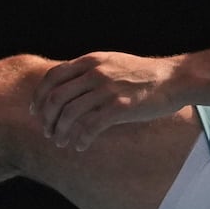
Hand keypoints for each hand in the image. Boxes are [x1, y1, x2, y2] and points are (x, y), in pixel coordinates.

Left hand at [30, 52, 184, 150]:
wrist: (173, 79)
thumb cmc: (142, 75)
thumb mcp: (111, 63)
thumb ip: (89, 72)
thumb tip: (67, 89)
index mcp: (91, 61)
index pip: (52, 77)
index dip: (39, 96)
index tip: (36, 112)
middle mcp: (95, 73)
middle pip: (56, 97)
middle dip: (47, 118)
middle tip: (47, 132)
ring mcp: (107, 89)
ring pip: (70, 114)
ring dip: (60, 131)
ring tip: (61, 142)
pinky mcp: (120, 107)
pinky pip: (90, 126)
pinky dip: (81, 139)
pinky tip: (81, 146)